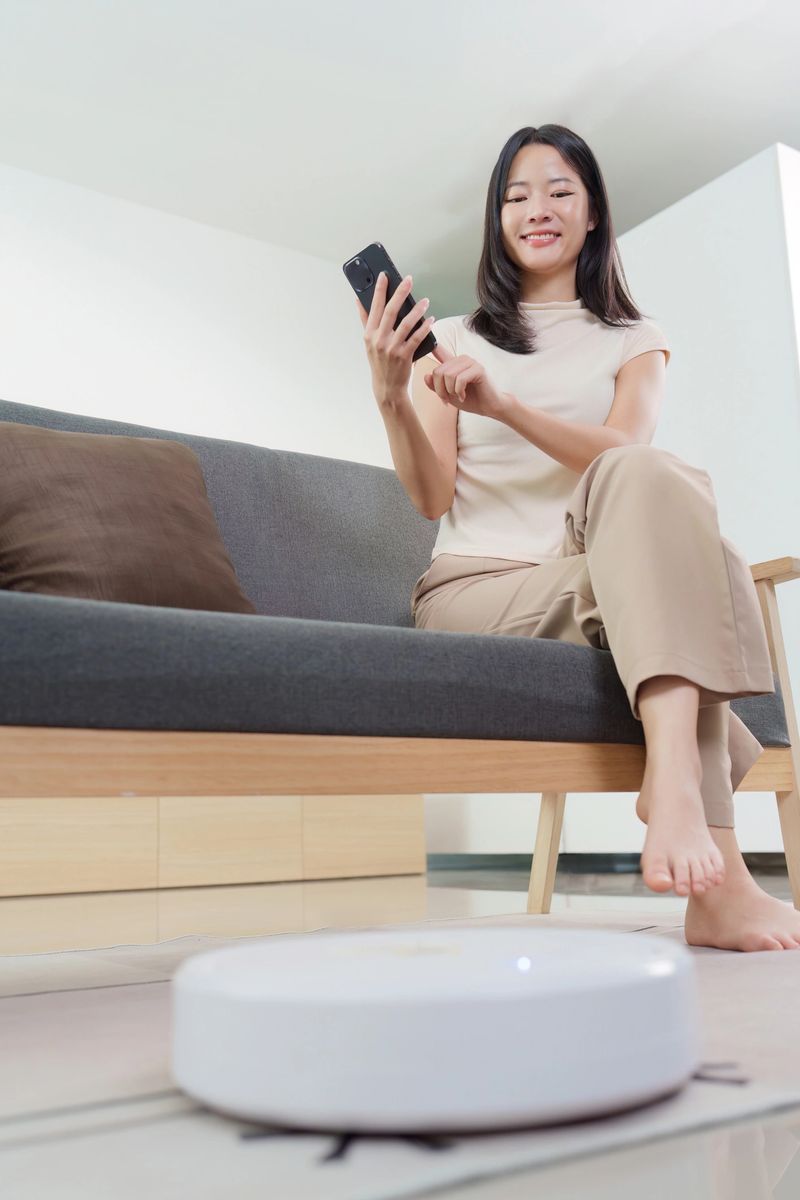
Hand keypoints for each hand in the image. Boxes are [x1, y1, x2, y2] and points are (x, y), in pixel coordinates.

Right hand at [356, 272, 436, 403]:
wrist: (387, 387)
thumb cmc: (379, 362)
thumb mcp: (369, 342)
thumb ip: (366, 321)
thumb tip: (359, 301)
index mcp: (369, 334)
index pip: (374, 307)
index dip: (380, 290)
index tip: (385, 275)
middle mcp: (379, 340)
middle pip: (390, 311)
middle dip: (400, 293)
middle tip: (408, 280)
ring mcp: (392, 348)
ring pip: (406, 323)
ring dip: (417, 310)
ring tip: (425, 301)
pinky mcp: (404, 356)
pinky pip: (417, 338)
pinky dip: (425, 327)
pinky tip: (430, 319)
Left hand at [424, 352, 511, 420]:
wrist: (489, 407)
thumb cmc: (470, 399)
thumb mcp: (448, 395)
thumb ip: (436, 386)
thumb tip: (426, 376)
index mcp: (453, 363)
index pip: (439, 350)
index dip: (431, 344)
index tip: (428, 331)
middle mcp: (461, 359)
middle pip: (438, 371)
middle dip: (440, 390)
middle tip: (447, 399)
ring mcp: (470, 362)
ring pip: (448, 375)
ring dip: (450, 391)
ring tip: (458, 396)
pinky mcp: (478, 369)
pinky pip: (459, 379)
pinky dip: (459, 391)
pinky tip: (463, 396)